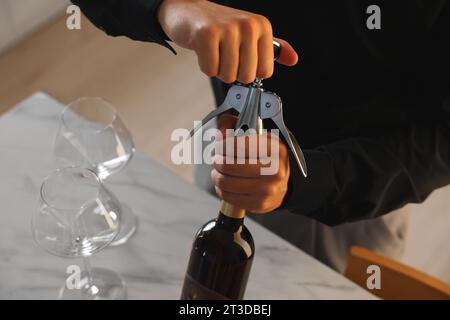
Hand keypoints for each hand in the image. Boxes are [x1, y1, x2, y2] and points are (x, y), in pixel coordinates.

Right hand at [157, 0, 297, 83]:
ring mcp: (228, 29)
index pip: (265, 71)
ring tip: (215, 51)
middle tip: (224, 55)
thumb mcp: (250, 34)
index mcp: (262, 27)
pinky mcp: (207, 35)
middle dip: (232, 72)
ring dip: (218, 69)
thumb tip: (293, 59)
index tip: (240, 58)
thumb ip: (272, 49)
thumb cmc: (219, 26)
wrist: (188, 11)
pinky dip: (205, 66)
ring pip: (227, 75)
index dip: (249, 72)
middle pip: (246, 76)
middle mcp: (248, 25)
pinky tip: (204, 50)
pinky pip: (210, 70)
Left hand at [211, 115, 290, 212]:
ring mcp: (267, 189)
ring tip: (218, 172)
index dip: (223, 145)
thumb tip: (220, 134)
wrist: (283, 183)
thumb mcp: (257, 135)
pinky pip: (228, 196)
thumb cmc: (267, 158)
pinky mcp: (259, 204)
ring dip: (216, 175)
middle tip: (216, 159)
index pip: (237, 145)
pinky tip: (225, 184)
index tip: (220, 146)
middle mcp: (274, 170)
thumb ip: (233, 126)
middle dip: (217, 161)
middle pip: (228, 165)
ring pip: (225, 182)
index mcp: (274, 149)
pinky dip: (221, 189)